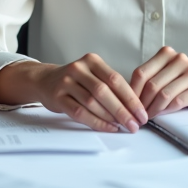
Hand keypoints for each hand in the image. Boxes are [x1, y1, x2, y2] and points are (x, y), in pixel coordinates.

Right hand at [0, 54, 147, 132]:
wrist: (45, 80)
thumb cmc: (75, 80)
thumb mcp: (93, 75)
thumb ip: (111, 86)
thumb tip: (135, 108)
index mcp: (92, 61)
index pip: (116, 79)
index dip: (131, 98)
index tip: (141, 113)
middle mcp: (78, 69)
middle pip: (104, 91)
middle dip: (123, 110)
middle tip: (135, 124)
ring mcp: (66, 82)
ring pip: (92, 102)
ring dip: (110, 117)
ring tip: (123, 127)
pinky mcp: (57, 97)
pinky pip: (80, 112)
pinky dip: (96, 121)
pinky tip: (108, 127)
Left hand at [129, 46, 187, 115]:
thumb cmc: (185, 85)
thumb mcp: (166, 77)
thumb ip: (150, 80)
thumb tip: (126, 96)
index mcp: (167, 54)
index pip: (141, 73)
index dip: (132, 92)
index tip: (128, 105)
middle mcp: (179, 59)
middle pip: (151, 85)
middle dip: (142, 103)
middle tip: (138, 115)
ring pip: (163, 94)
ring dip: (153, 109)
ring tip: (149, 117)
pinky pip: (178, 101)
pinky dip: (167, 110)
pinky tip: (163, 115)